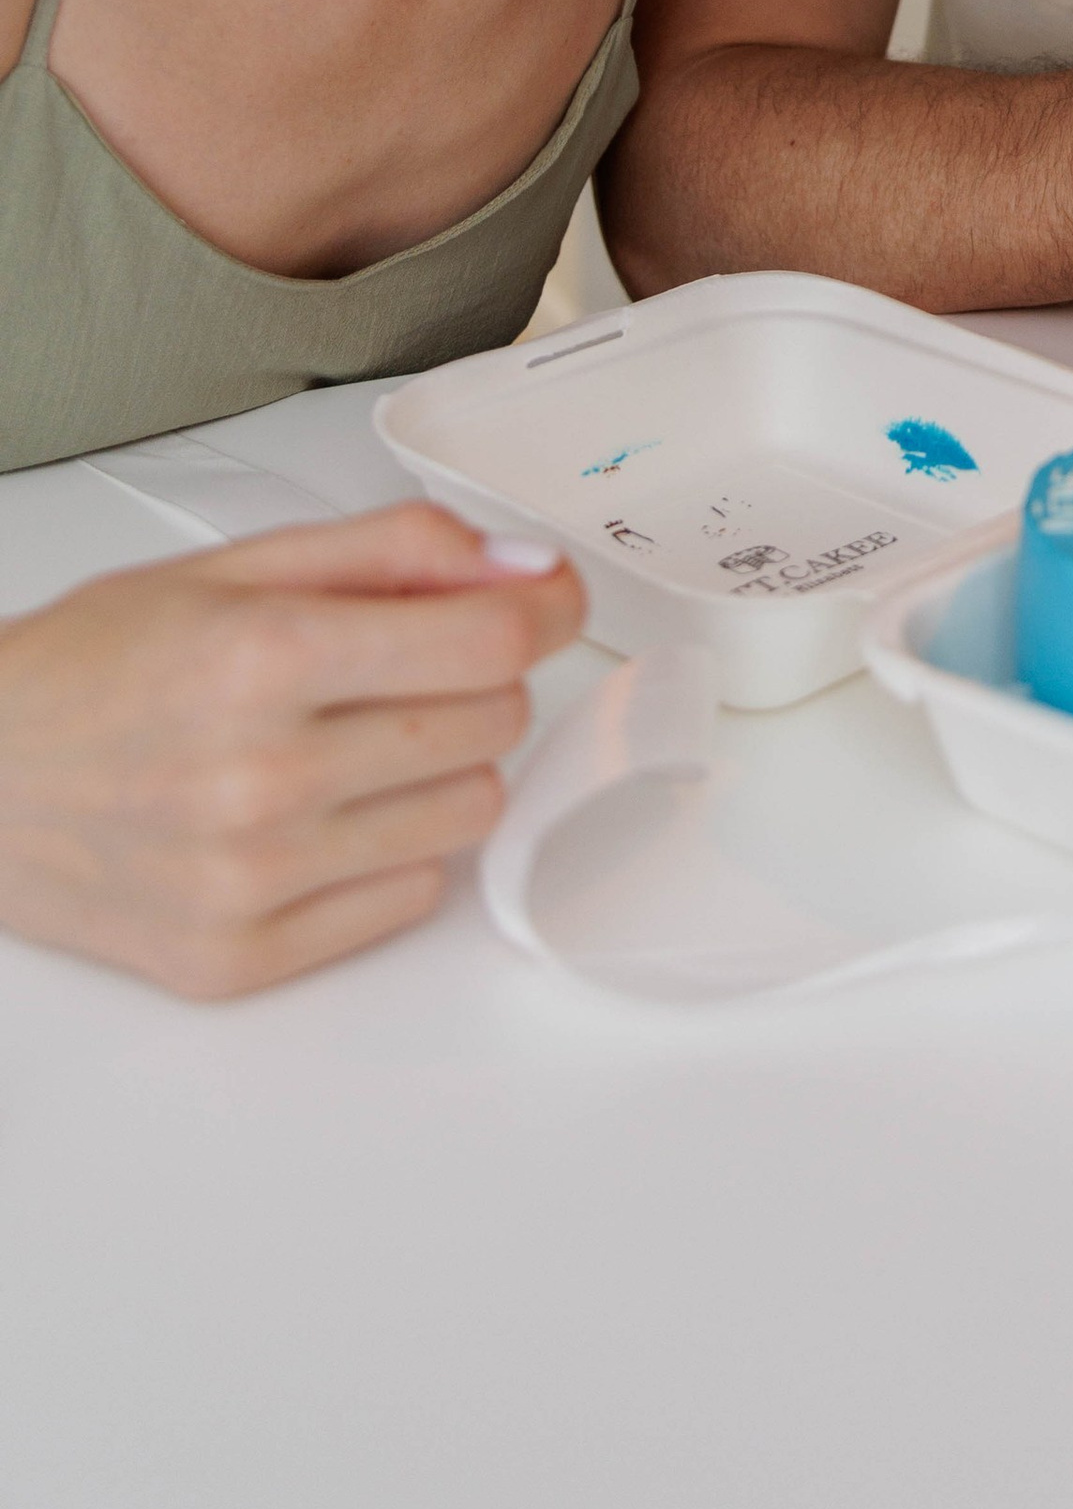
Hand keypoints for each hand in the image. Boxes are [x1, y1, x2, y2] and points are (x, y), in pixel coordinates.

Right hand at [0, 503, 585, 997]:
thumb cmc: (91, 668)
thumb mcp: (232, 566)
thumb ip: (390, 549)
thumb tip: (514, 566)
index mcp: (263, 658)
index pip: (491, 644)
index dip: (542, 610)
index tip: (545, 600)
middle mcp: (262, 775)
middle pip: (492, 723)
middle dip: (471, 679)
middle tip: (398, 668)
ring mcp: (251, 879)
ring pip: (468, 812)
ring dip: (438, 766)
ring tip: (351, 741)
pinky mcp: (238, 958)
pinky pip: (407, 896)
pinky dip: (386, 850)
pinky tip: (317, 815)